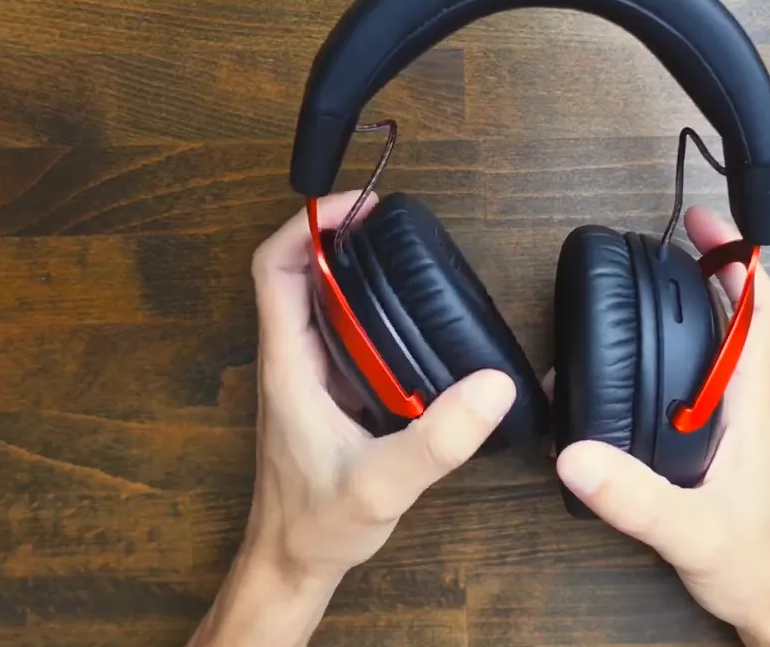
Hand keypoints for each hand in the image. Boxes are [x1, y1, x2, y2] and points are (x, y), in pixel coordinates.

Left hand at [189, 191, 516, 646]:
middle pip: (298, 271)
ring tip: (399, 250)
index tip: (360, 207)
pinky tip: (407, 317)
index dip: (311, 224)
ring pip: (317, 299)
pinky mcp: (327, 394)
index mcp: (290, 365)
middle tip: (390, 217)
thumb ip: (438, 439)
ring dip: (351, 267)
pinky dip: (365, 307)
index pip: (277, 268)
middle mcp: (293, 360)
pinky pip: (339, 331)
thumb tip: (492, 386)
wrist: (293, 562)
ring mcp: (308, 377)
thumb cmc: (317, 525)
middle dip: (338, 232)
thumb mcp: (382, 483)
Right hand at [554, 205, 769, 646]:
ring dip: (702, 306)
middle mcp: (748, 406)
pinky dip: (686, 349)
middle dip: (714, 266)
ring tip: (657, 283)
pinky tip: (649, 362)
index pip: (760, 314)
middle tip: (672, 237)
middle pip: (744, 317)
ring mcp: (738, 425)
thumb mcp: (690, 532)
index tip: (703, 223)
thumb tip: (578, 453)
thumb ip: (635, 497)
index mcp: (750, 407)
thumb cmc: (755, 568)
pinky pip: (708, 380)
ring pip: (726, 347)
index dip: (737, 260)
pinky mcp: (723, 446)